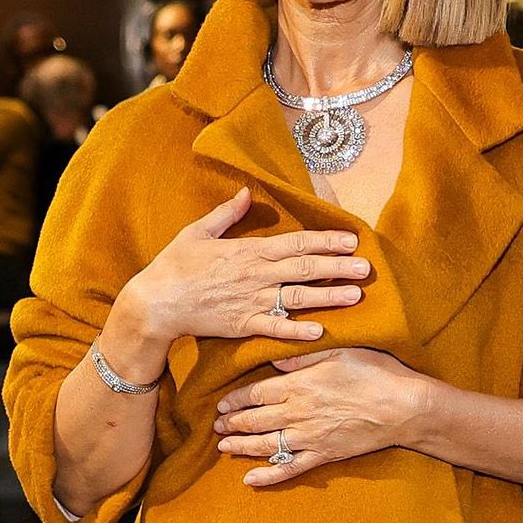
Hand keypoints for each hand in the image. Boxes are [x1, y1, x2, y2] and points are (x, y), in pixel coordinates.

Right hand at [100, 188, 369, 382]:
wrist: (155, 303)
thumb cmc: (174, 265)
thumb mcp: (198, 231)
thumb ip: (226, 213)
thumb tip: (246, 192)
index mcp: (248, 250)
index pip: (295, 244)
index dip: (325, 241)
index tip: (351, 239)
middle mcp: (255, 275)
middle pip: (305, 269)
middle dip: (338, 267)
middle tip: (367, 268)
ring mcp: (250, 301)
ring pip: (297, 298)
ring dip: (328, 296)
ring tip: (355, 296)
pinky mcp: (242, 325)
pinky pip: (275, 329)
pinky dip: (297, 331)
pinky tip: (321, 331)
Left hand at [213, 348, 430, 486]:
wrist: (402, 407)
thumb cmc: (373, 373)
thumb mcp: (337, 351)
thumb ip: (302, 356)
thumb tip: (274, 358)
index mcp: (298, 385)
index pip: (255, 393)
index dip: (235, 400)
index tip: (222, 403)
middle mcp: (297, 413)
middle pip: (255, 421)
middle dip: (232, 424)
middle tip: (216, 425)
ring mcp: (309, 438)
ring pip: (266, 446)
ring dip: (241, 447)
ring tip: (224, 447)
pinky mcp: (323, 456)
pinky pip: (289, 470)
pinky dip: (268, 477)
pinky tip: (250, 481)